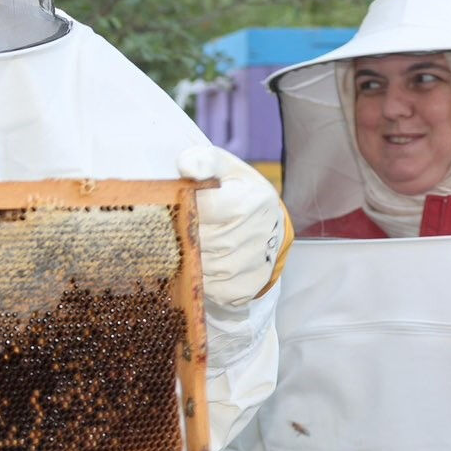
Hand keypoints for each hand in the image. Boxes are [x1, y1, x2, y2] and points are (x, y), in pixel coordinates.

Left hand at [177, 145, 285, 308]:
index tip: (185, 206)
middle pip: (201, 242)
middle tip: (184, 228)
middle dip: (186, 235)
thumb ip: (202, 161)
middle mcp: (257, 234)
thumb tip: (186, 167)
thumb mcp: (223, 167)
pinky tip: (207, 264)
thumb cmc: (236, 190)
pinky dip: (203, 280)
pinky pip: (213, 290)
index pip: (203, 209)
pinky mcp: (247, 287)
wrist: (266, 222)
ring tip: (194, 245)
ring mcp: (254, 264)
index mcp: (250, 201)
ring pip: (205, 268)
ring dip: (192, 259)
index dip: (187, 209)